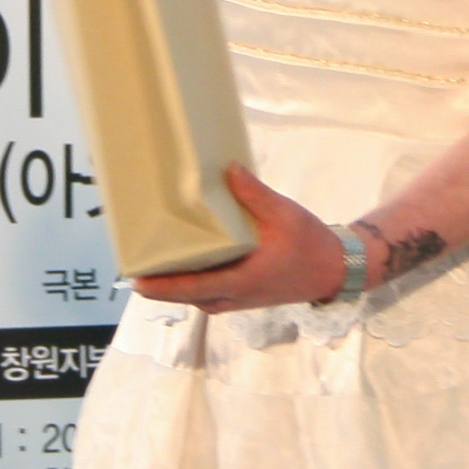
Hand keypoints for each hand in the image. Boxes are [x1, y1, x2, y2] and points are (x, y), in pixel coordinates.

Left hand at [131, 164, 346, 313]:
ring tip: (152, 258)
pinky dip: (190, 280)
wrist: (334, 269)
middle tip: (133, 260)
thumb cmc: (309, 244)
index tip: (135, 280)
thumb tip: (228, 169)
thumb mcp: (283, 214)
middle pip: (185, 295)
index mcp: (240, 281)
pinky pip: (206, 291)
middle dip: (158, 282)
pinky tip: (183, 258)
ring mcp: (236, 299)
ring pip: (195, 295)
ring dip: (174, 282)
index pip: (190, 289)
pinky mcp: (240, 294)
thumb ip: (253, 194)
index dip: (161, 286)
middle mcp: (233, 296)